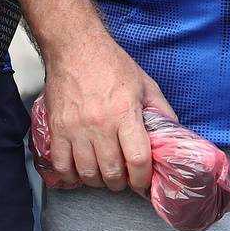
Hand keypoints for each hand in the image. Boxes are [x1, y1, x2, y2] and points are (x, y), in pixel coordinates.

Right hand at [42, 36, 176, 195]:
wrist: (75, 47)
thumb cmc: (110, 63)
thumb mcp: (145, 84)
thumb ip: (161, 110)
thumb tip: (173, 134)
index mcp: (125, 112)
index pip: (137, 159)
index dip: (142, 178)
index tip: (142, 181)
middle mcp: (100, 124)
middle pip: (112, 172)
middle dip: (121, 182)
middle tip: (124, 179)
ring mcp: (75, 128)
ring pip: (87, 173)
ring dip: (99, 181)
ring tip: (104, 175)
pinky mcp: (57, 128)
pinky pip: (61, 165)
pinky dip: (71, 176)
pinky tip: (79, 171)